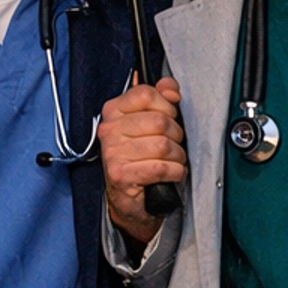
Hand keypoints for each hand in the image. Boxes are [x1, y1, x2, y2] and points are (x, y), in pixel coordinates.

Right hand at [100, 75, 186, 248]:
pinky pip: (161, 167)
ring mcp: (112, 152)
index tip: (170, 117)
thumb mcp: (149, 122)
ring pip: (163, 145)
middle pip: (159, 121)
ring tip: (173, 161)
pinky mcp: (120, 175)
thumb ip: (161, 98)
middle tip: (172, 145)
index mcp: (114, 110)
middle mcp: (109, 130)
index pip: (146, 93)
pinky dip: (175, 172)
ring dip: (177, 157)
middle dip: (176, 135)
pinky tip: (171, 173)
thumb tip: (170, 88)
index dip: (166, 106)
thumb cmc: (140, 158)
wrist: (129, 198)